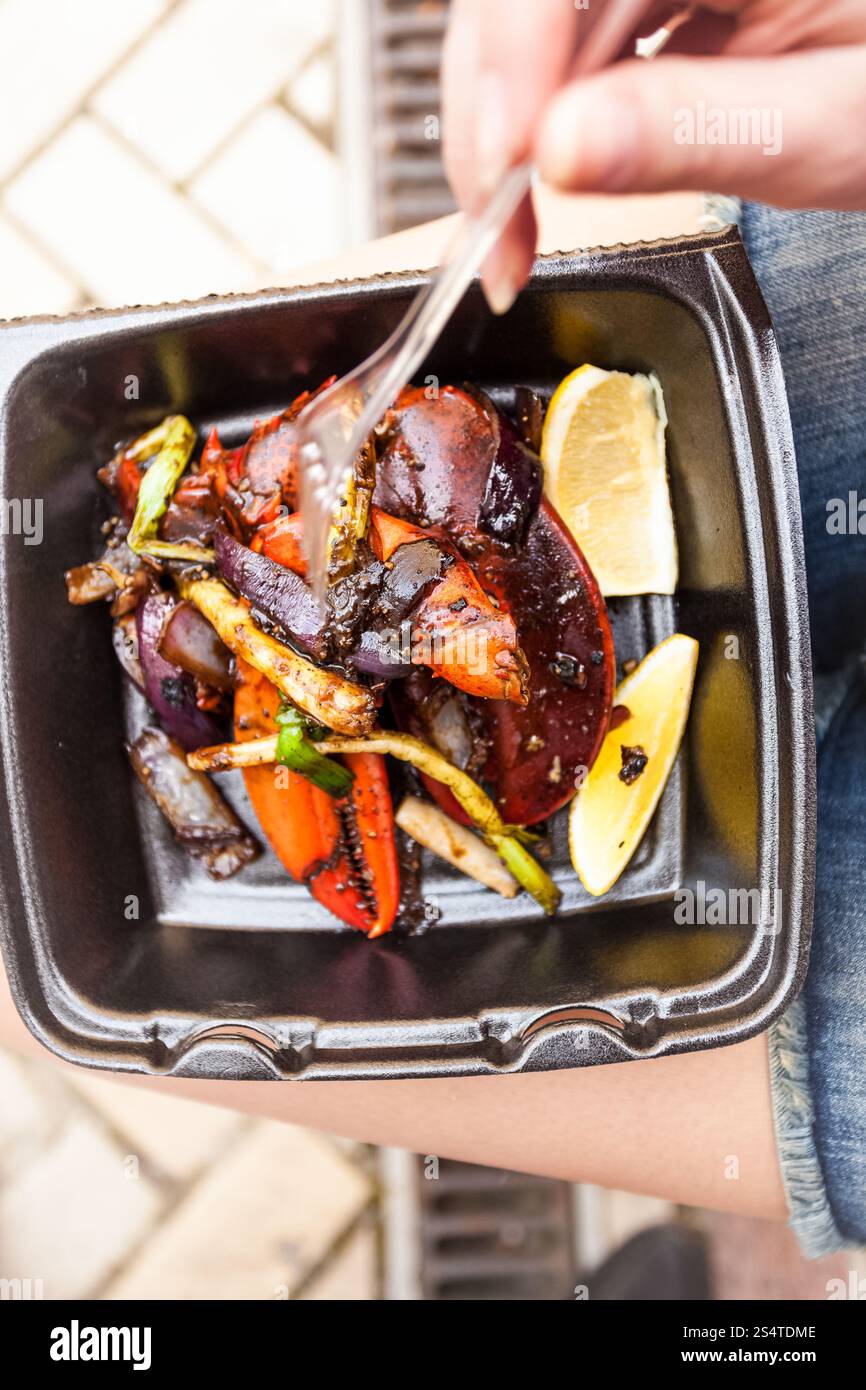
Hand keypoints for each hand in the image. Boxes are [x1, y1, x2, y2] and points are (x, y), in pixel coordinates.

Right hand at [442, 0, 865, 311]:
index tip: (507, 167)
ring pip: (535, 18)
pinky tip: (550, 175)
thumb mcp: (830, 126)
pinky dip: (545, 116)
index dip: (513, 58)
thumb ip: (699, 131)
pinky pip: (571, 34)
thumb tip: (560, 150)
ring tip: (517, 227)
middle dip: (492, 107)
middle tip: (496, 230)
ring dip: (508, 124)